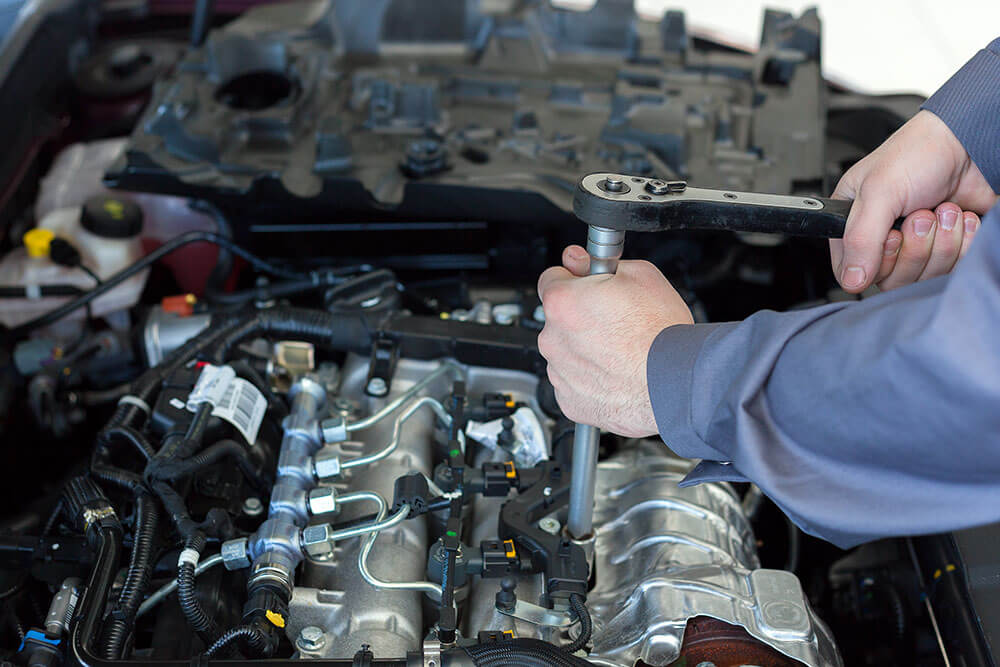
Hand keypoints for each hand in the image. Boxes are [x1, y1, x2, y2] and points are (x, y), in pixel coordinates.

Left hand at [536, 246, 692, 436]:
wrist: (677, 382)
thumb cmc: (662, 333)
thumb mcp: (640, 275)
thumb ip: (598, 263)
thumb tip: (576, 260)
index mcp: (562, 302)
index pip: (551, 278)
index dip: (573, 279)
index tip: (588, 285)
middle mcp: (553, 339)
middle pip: (559, 319)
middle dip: (581, 317)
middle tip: (615, 321)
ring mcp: (559, 373)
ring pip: (566, 353)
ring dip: (585, 349)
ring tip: (620, 351)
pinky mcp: (570, 402)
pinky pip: (574, 383)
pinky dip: (590, 379)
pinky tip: (616, 373)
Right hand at [831, 110, 997, 292]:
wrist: (969, 144)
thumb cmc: (919, 154)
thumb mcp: (879, 192)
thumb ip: (859, 238)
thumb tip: (851, 279)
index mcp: (853, 225)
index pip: (851, 272)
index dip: (875, 263)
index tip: (891, 237)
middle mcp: (881, 239)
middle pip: (891, 279)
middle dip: (915, 248)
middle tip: (920, 215)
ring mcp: (915, 247)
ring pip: (923, 276)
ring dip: (942, 241)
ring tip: (942, 209)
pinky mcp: (944, 249)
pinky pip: (953, 269)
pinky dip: (962, 242)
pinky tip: (959, 218)